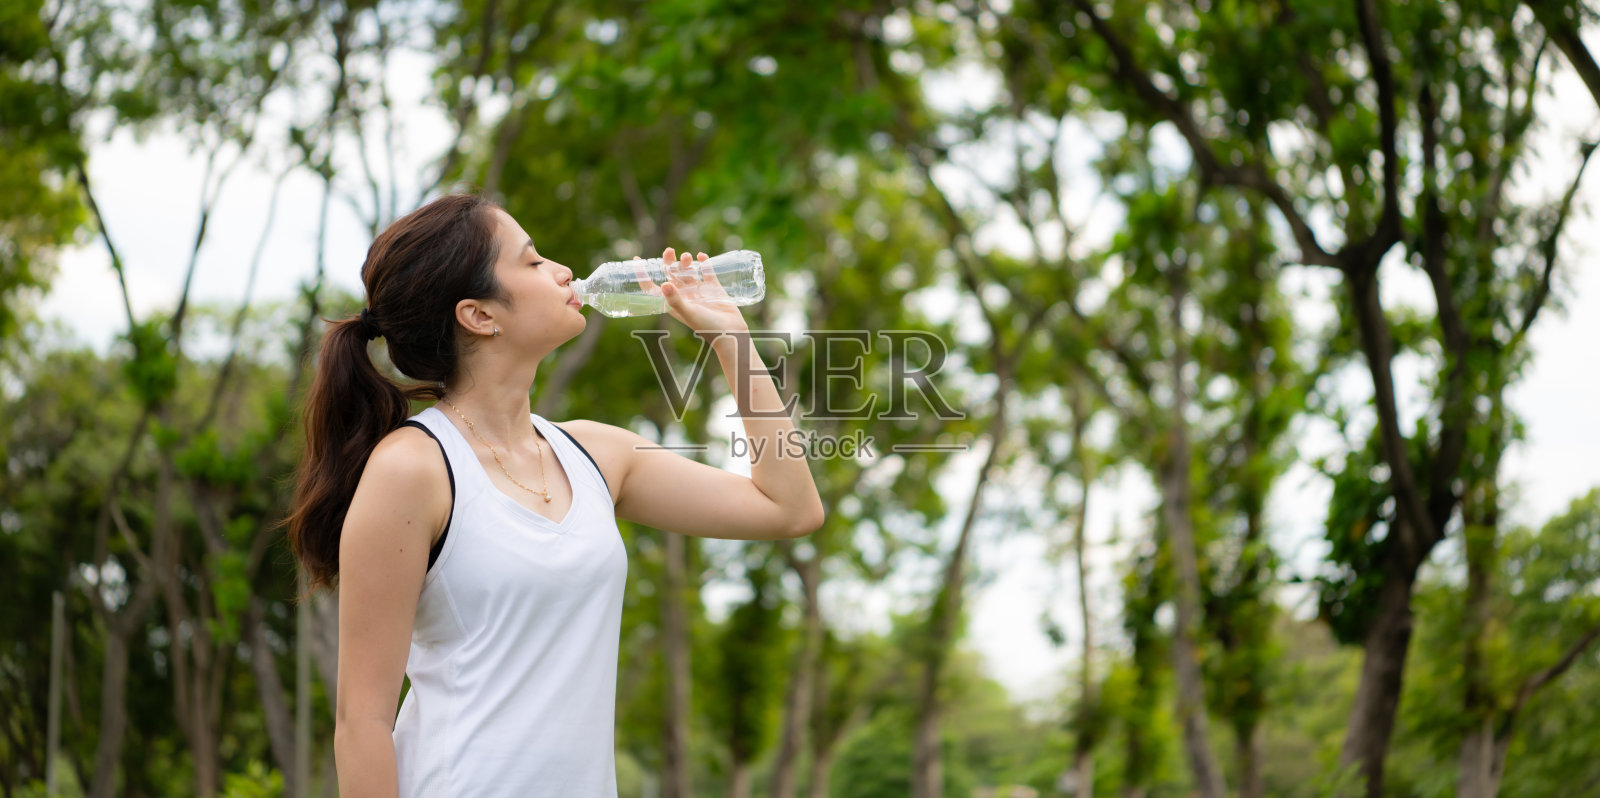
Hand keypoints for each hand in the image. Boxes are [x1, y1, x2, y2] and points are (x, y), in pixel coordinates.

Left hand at [635, 248, 749, 337]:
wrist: (730, 332)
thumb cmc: (706, 327)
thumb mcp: (688, 313)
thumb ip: (676, 300)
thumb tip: (663, 284)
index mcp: (672, 303)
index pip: (652, 288)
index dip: (643, 275)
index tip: (636, 259)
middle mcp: (683, 296)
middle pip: (671, 275)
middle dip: (668, 262)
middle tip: (669, 251)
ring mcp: (698, 291)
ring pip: (688, 272)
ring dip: (685, 262)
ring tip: (686, 257)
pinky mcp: (713, 289)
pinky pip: (707, 272)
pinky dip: (704, 263)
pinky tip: (701, 257)